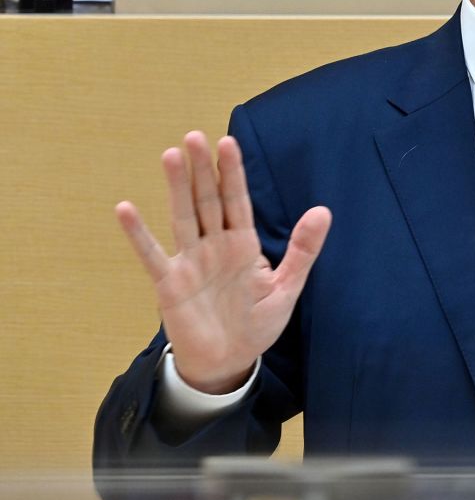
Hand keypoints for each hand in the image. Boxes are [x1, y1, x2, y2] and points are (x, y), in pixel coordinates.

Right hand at [115, 131, 330, 394]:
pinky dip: (139, 234)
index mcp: (243, 244)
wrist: (230, 362)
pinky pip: (152, 256)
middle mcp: (214, 246)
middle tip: (195, 136)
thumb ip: (303, 250)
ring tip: (171, 155)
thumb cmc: (256, 323)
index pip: (238, 200)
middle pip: (208, 200)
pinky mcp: (170, 284)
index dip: (233, 172)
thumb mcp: (287, 286)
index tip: (228, 142)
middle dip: (203, 170)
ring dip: (176, 188)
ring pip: (183, 218)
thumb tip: (323, 210)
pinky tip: (126, 209)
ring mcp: (190, 262)